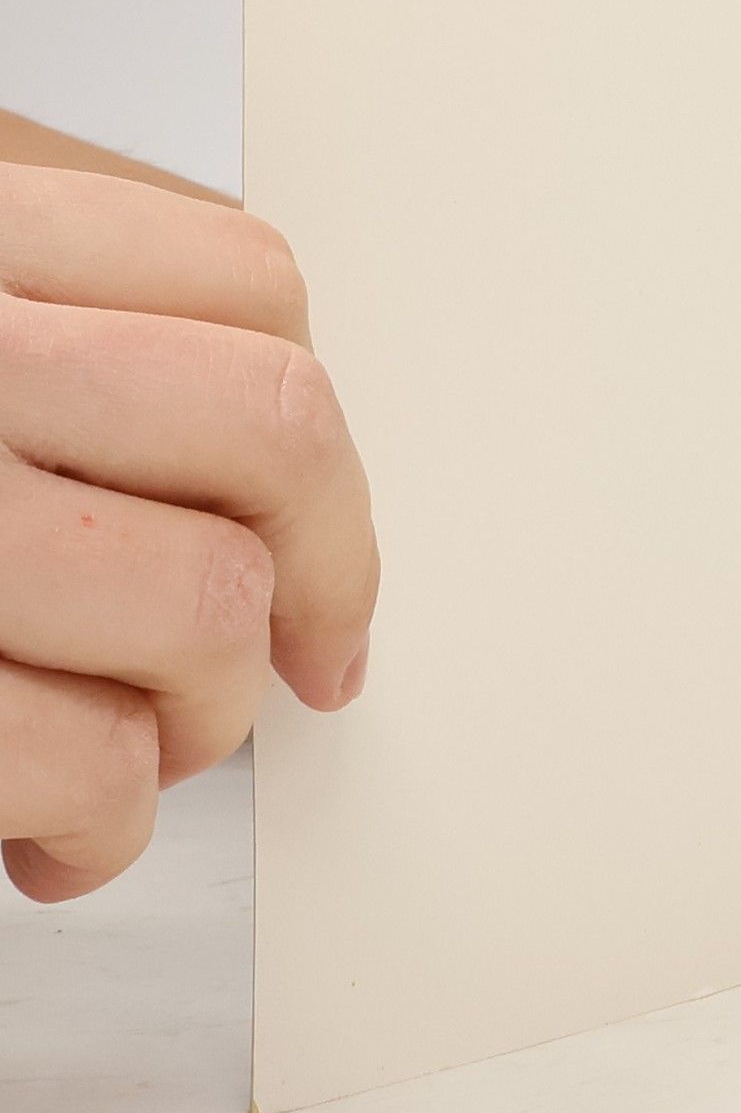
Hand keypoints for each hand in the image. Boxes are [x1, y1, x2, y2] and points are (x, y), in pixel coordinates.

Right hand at [0, 158, 377, 900]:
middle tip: (292, 652)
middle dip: (318, 567)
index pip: (244, 283)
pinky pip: (80, 763)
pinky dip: (98, 822)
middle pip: (270, 429)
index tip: (322, 525)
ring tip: (134, 743)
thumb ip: (61, 341)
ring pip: (201, 607)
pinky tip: (47, 829)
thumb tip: (277, 465)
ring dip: (200, 715)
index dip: (313, 416)